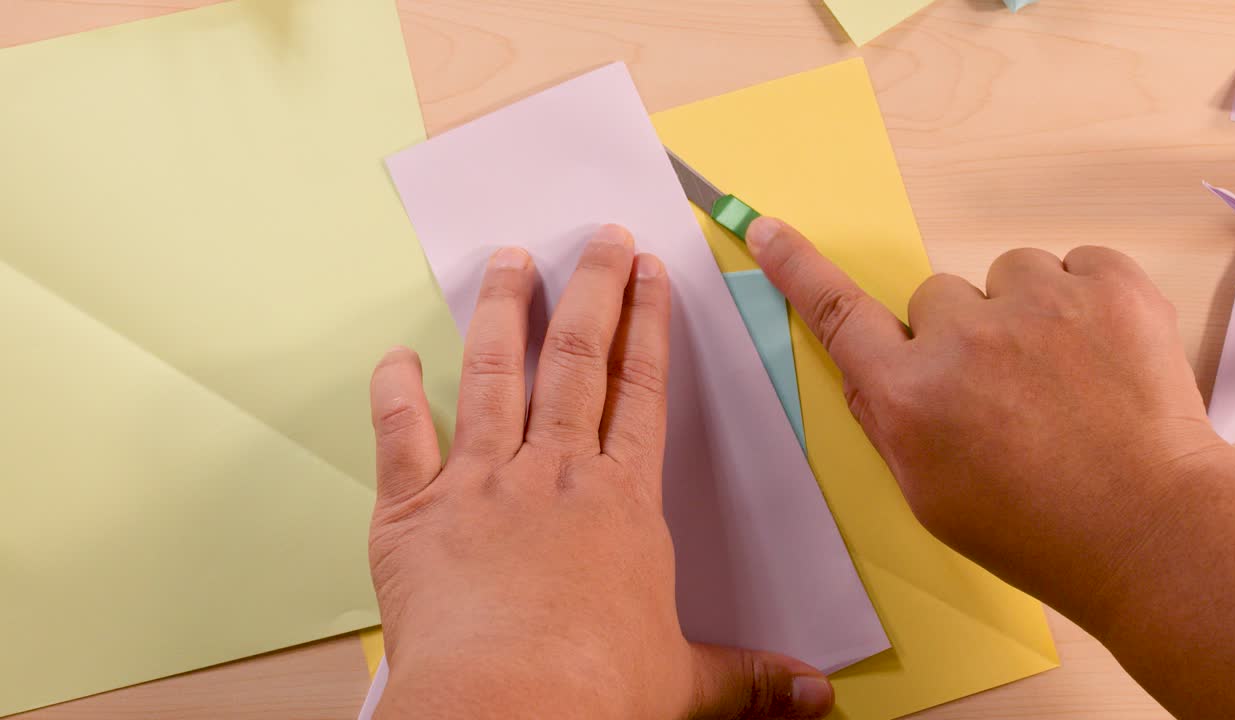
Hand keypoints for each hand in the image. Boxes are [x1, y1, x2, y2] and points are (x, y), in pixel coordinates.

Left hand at [367, 225, 833, 719]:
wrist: (505, 714)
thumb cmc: (590, 695)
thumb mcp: (683, 683)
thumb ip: (747, 678)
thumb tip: (814, 695)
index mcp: (620, 501)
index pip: (642, 391)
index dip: (647, 327)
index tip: (649, 276)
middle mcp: (553, 474)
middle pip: (578, 359)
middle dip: (592, 290)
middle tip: (597, 239)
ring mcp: (482, 484)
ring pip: (494, 373)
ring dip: (501, 311)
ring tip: (507, 260)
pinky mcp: (416, 512)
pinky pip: (402, 436)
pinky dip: (395, 393)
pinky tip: (396, 358)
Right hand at [744, 217, 1227, 625]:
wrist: (1153, 533)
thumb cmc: (1037, 528)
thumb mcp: (929, 493)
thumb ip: (890, 419)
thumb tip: (870, 364)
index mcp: (910, 396)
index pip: (837, 315)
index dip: (797, 269)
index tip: (769, 229)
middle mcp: (962, 341)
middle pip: (935, 296)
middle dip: (962, 330)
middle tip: (1008, 389)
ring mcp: (1038, 306)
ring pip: (1008, 274)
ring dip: (1026, 311)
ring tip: (1064, 376)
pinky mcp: (1108, 286)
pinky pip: (1076, 264)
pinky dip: (1086, 298)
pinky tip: (1103, 356)